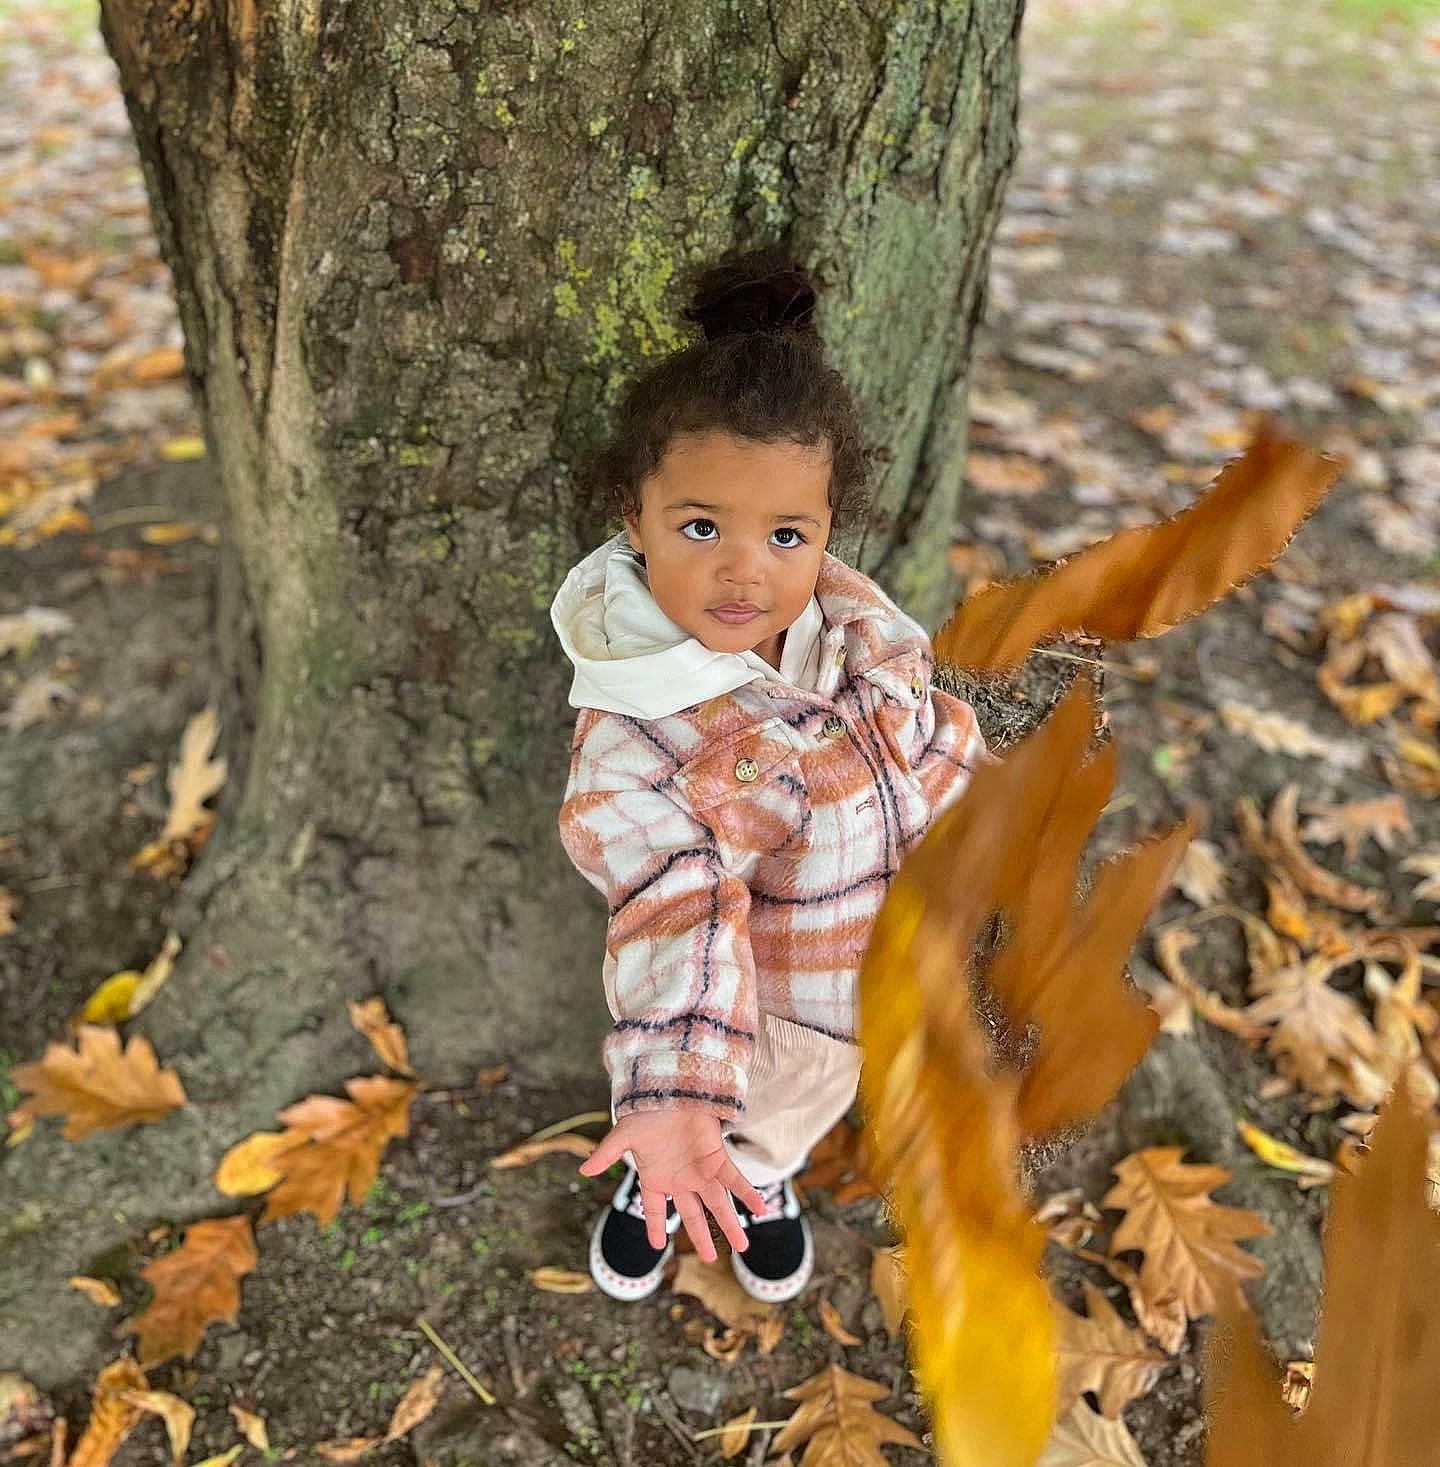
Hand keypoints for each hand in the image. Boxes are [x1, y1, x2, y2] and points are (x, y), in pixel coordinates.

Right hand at [579, 1107, 766, 1262]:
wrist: (671, 1087)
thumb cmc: (648, 1110)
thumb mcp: (623, 1134)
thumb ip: (606, 1154)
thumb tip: (583, 1170)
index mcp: (656, 1177)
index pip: (653, 1208)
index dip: (654, 1225)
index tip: (656, 1244)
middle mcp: (680, 1179)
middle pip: (693, 1215)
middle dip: (701, 1236)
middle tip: (711, 1259)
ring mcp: (701, 1170)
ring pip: (717, 1204)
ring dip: (730, 1224)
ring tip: (743, 1246)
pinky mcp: (717, 1157)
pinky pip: (735, 1180)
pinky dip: (748, 1194)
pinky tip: (760, 1209)